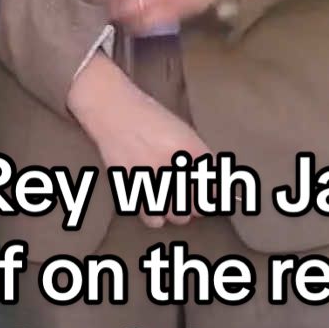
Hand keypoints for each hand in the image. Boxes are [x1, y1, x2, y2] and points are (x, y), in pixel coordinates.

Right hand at [67, 54, 210, 227]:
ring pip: (176, 214)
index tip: (214, 199)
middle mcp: (173, 164)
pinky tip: (158, 212)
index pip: (213, 183)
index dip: (216, 195)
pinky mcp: (131, 185)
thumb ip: (198, 156)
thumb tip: (212, 181)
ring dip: (180, 214)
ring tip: (178, 209)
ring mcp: (152, 176)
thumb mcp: (182, 131)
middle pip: (197, 202)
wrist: (113, 109)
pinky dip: (157, 218)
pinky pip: (151, 214)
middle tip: (196, 205)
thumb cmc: (149, 117)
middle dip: (199, 207)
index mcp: (190, 148)